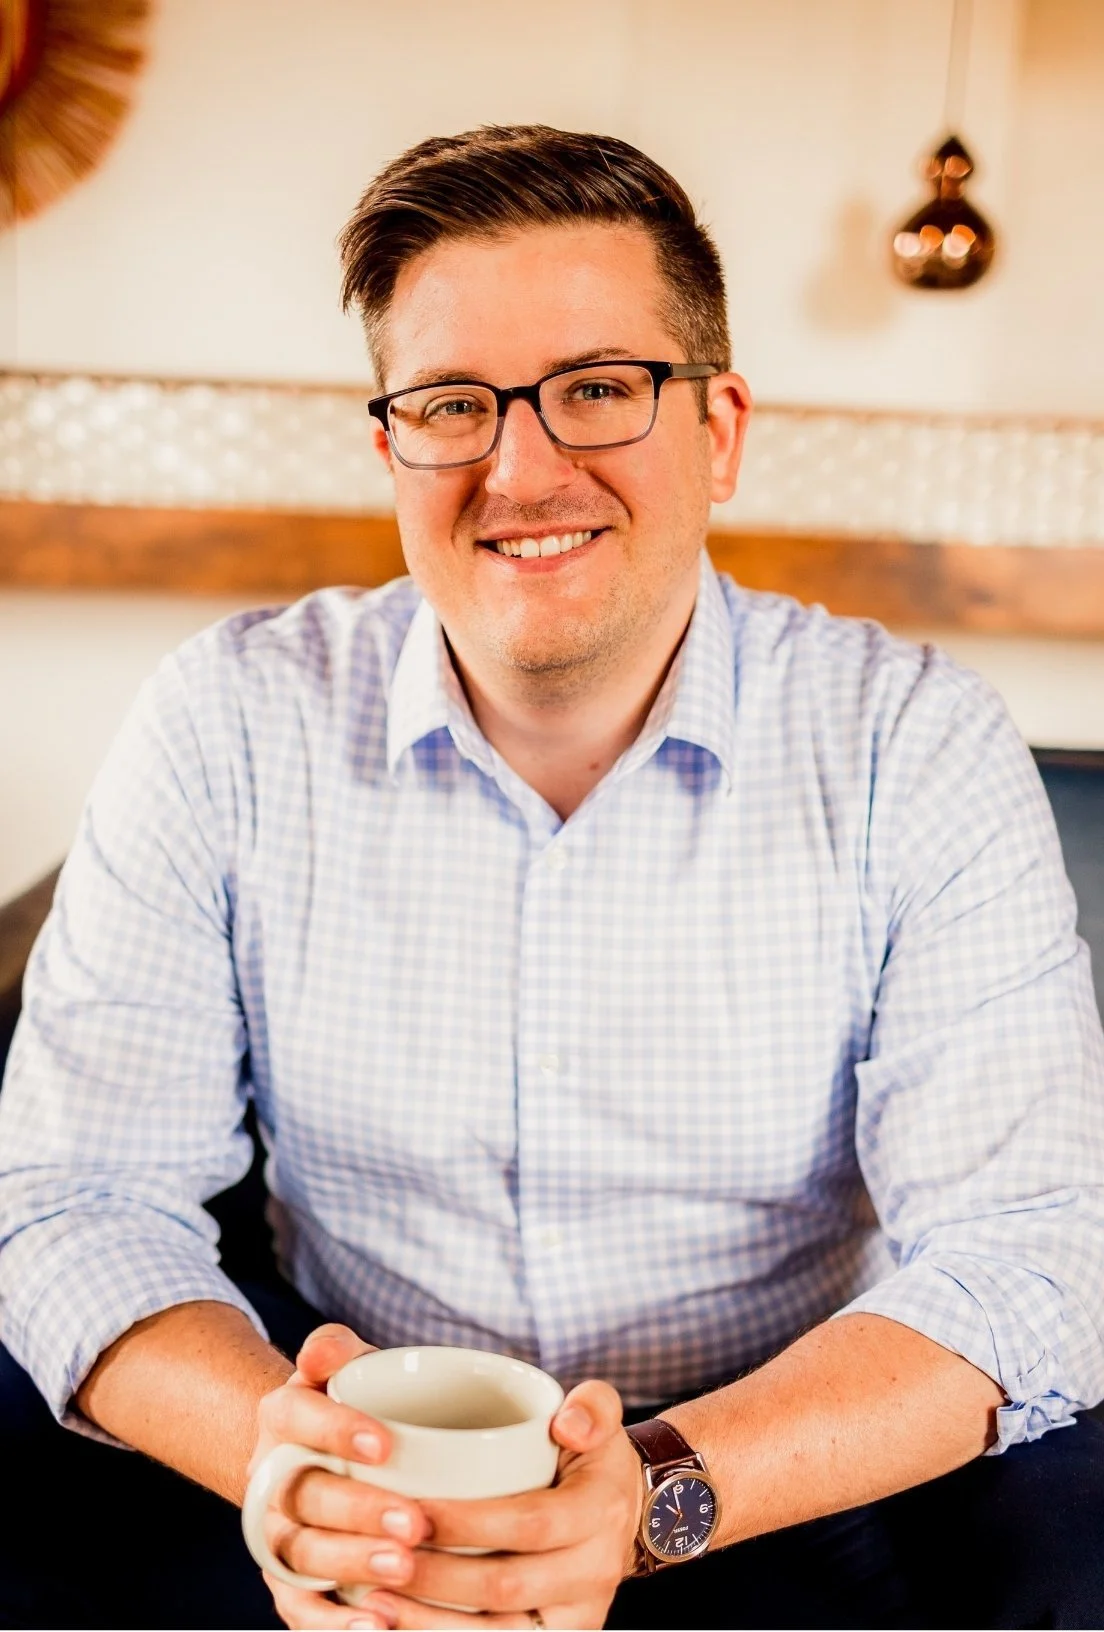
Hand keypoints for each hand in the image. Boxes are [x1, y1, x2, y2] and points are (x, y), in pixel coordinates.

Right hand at [250, 1324, 433, 1630]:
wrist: (318, 1454)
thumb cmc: (352, 1402)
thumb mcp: (346, 1364)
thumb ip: (334, 1347)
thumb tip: (323, 1353)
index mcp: (281, 1416)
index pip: (297, 1419)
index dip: (336, 1431)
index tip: (386, 1444)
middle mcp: (270, 1477)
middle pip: (306, 1497)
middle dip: (360, 1511)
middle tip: (415, 1522)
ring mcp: (277, 1532)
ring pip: (304, 1553)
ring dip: (353, 1564)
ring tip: (405, 1569)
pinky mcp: (288, 1580)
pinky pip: (299, 1608)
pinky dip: (332, 1623)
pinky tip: (375, 1627)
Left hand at [346, 1378, 641, 1629]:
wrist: (626, 1514)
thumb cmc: (592, 1458)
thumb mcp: (601, 1417)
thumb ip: (592, 1406)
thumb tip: (568, 1423)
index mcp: (599, 1512)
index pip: (529, 1523)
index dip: (468, 1523)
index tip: (412, 1512)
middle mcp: (593, 1572)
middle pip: (505, 1586)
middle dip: (436, 1577)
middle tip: (380, 1556)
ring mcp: (576, 1616)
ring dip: (430, 1622)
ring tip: (374, 1600)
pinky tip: (398, 1626)